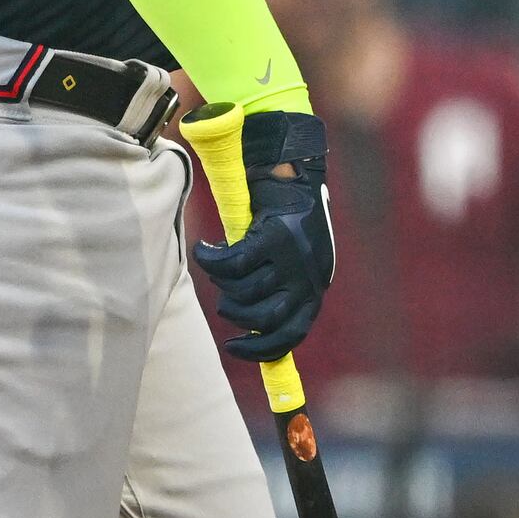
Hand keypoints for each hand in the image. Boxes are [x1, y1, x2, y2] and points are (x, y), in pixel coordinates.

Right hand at [187, 107, 335, 362]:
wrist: (291, 168)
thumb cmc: (285, 216)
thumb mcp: (292, 259)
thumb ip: (279, 288)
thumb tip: (250, 325)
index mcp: (314, 285)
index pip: (292, 333)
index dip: (262, 349)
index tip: (236, 348)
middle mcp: (308, 275)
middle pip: (263, 319)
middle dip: (236, 314)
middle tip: (225, 297)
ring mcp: (293, 257)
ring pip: (244, 291)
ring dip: (222, 284)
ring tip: (217, 266)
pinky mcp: (274, 236)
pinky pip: (232, 264)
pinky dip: (211, 260)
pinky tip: (205, 249)